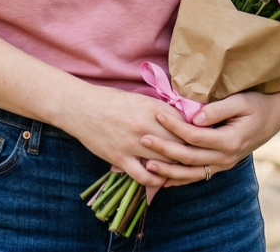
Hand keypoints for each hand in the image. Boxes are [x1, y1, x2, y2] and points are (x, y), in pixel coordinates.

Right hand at [56, 84, 191, 188]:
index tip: (200, 138)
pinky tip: (159, 179)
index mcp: (153, 108)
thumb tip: (182, 119)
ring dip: (175, 168)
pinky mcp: (120, 158)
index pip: (186, 124)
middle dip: (190, 152)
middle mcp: (146, 126)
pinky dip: (156, 181)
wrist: (79, 107)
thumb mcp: (139, 98)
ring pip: (167, 163)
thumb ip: (160, 110)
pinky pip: (145, 177)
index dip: (196, 132)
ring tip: (180, 170)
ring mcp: (133, 144)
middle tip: (195, 157)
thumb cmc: (110, 100)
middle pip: (181, 144)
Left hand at [139, 88, 279, 186]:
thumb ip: (218, 110)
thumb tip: (195, 118)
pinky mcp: (220, 166)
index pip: (195, 136)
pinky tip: (162, 181)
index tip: (157, 115)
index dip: (174, 126)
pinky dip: (179, 180)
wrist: (273, 117)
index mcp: (230, 140)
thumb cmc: (256, 104)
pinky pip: (197, 177)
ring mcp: (223, 165)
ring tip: (146, 165)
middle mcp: (226, 157)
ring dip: (168, 171)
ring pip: (191, 173)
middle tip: (143, 139)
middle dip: (164, 149)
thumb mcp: (241, 101)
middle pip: (188, 157)